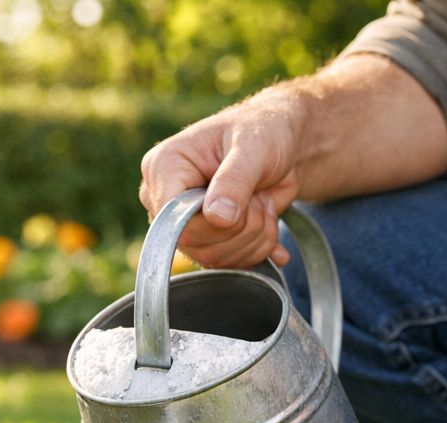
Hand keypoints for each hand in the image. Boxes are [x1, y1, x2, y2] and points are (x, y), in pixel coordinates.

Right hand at [139, 98, 303, 268]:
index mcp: (163, 168)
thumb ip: (234, 180)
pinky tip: (269, 223)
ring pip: (215, 259)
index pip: (173, 219)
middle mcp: (166, 199)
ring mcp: (186, 223)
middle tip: (260, 197)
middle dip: (243, 227)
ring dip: (255, 237)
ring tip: (263, 204)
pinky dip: (260, 249)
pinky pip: (230, 266)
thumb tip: (216, 218)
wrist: (282, 146)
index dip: (214, 222)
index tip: (246, 199)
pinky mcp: (207, 241)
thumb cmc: (262, 133)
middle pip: (195, 244)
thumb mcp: (253, 147)